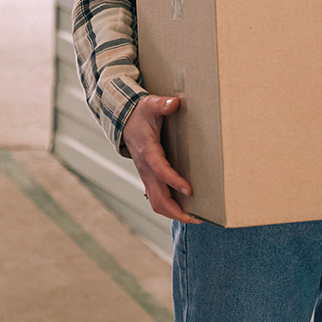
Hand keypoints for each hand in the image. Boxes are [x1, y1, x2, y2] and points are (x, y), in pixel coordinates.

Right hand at [122, 95, 198, 223]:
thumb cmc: (140, 114)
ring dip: (174, 213)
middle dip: (176, 210)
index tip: (189, 190)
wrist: (124, 121)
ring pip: (156, 203)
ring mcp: (146, 176)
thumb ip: (162, 104)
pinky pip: (157, 199)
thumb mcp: (150, 104)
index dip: (173, 181)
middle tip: (197, 217)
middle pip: (158, 197)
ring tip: (195, 218)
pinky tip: (186, 210)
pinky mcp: (149, 179)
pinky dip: (170, 209)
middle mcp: (146, 168)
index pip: (160, 170)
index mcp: (147, 151)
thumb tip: (175, 103)